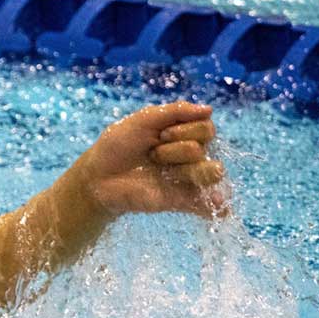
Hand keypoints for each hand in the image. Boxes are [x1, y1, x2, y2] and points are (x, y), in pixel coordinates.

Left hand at [65, 101, 228, 217]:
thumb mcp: (143, 119)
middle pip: (207, 145)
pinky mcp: (180, 200)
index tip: (160, 134)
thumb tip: (210, 109)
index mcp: (183, 134)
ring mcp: (186, 178)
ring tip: (161, 170)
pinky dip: (217, 206)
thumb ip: (176, 111)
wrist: (98, 177)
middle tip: (154, 153)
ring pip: (210, 171)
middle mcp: (190, 156)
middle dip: (178, 146)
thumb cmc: (118, 145)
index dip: (185, 128)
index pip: (206, 127)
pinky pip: (207, 204)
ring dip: (185, 168)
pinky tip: (220, 207)